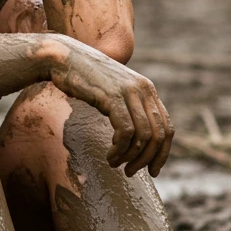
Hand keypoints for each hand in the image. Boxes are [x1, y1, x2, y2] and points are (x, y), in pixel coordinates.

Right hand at [47, 38, 174, 177]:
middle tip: (130, 172)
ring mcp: (129, 92)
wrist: (62, 58)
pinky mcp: (113, 97)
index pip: (167, 127)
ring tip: (115, 164)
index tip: (152, 170)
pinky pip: (126, 132)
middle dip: (147, 159)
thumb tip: (134, 135)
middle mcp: (143, 89)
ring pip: (143, 136)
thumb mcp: (112, 92)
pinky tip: (109, 154)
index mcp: (147, 89)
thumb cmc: (82, 78)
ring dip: (131, 157)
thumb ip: (127, 107)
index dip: (162, 153)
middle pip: (159, 135)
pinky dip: (120, 149)